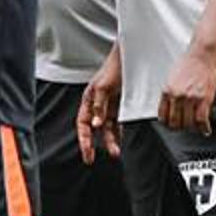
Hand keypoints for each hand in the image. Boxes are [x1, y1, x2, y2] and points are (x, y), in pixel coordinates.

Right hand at [76, 48, 122, 163]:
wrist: (132, 57)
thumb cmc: (114, 68)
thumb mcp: (103, 87)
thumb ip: (99, 106)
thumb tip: (96, 124)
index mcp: (88, 99)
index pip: (82, 123)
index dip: (83, 138)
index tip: (87, 152)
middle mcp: (97, 104)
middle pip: (92, 129)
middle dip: (92, 144)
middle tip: (91, 158)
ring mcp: (108, 106)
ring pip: (106, 129)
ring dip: (109, 141)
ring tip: (115, 153)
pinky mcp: (120, 106)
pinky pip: (117, 124)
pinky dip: (118, 133)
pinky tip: (120, 142)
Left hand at [159, 47, 215, 135]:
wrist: (203, 53)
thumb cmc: (189, 62)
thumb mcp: (173, 77)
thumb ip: (171, 92)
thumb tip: (172, 106)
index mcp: (167, 90)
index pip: (162, 116)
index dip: (167, 123)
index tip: (171, 125)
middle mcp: (177, 96)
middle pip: (174, 123)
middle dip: (179, 127)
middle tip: (184, 127)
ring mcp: (190, 98)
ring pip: (188, 124)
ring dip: (192, 129)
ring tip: (195, 128)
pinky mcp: (204, 99)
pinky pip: (202, 120)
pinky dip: (204, 128)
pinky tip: (205, 130)